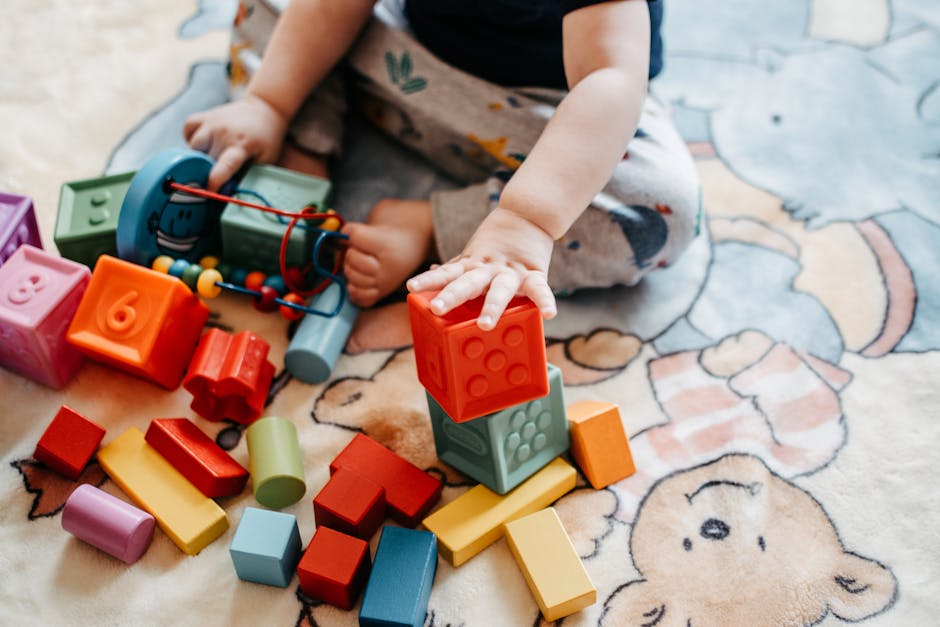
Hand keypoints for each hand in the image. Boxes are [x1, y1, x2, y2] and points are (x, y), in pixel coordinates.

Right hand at [183, 94, 288, 189]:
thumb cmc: (266, 139)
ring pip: (193, 146)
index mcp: (241, 146)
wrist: (265, 108)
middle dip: (207, 171)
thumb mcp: (266, 159)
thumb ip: (248, 174)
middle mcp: (223, 132)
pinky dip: (190, 137)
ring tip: (211, 158)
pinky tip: (203, 143)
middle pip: (205, 159)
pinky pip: (188, 127)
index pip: (224, 166)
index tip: (208, 192)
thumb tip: (228, 192)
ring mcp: (212, 122)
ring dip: (198, 156)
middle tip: (214, 176)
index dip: (214, 181)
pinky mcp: (205, 115)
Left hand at [406, 207, 556, 330]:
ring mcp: (511, 272)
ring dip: (492, 306)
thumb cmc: (499, 241)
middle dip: (452, 295)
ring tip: (485, 324)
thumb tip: (435, 271)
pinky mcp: (534, 274)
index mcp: (472, 265)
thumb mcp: (474, 253)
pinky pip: (539, 290)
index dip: (429, 280)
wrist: (529, 214)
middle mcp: (488, 269)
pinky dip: (545, 301)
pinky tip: (549, 314)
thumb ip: (457, 266)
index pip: (447, 273)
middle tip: (437, 308)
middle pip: (467, 283)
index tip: (412, 288)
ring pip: (500, 289)